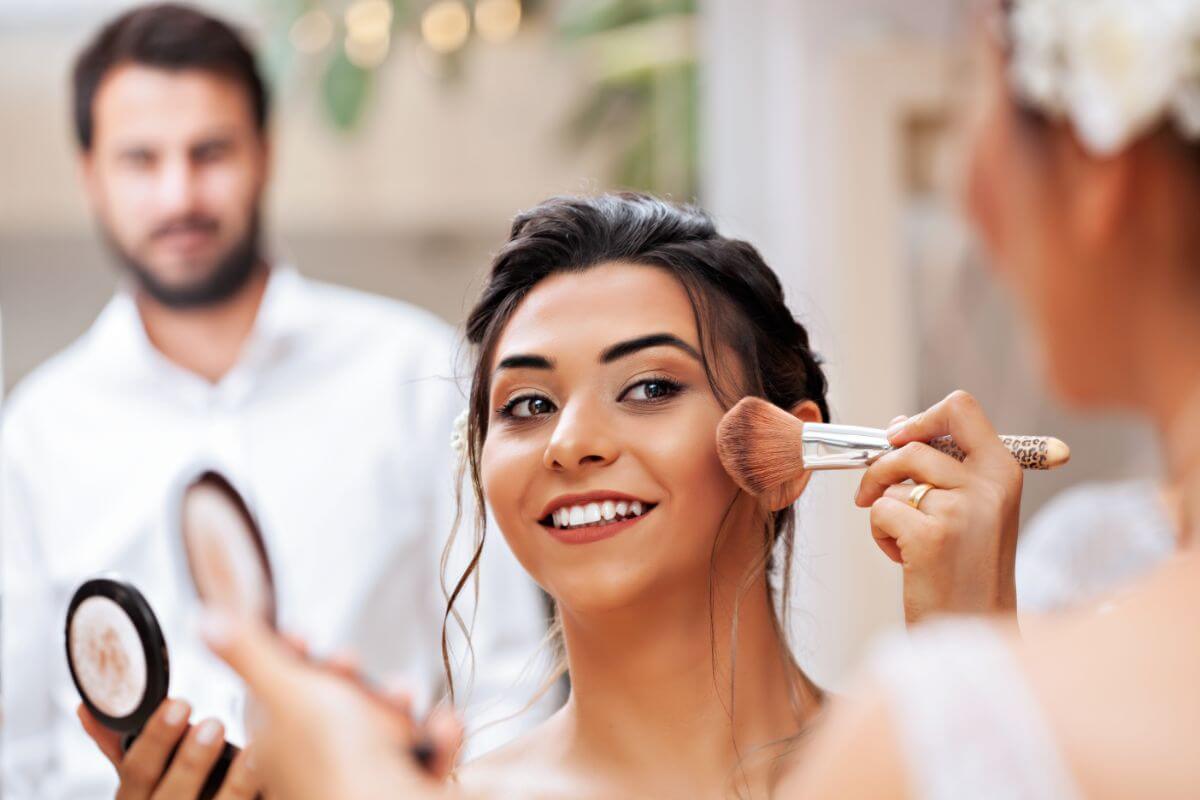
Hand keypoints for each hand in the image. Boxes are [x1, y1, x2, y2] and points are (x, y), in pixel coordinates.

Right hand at [78, 700, 257, 799]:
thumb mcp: (139, 783)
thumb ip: (117, 749)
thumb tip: (86, 708)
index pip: (135, 775)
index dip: (154, 742)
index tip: (178, 705)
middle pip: (169, 798)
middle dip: (190, 762)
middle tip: (213, 724)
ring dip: (232, 782)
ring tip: (251, 747)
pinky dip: (251, 791)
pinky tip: (264, 766)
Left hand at [202, 610, 462, 799]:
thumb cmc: (338, 764)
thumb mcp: (289, 693)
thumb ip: (253, 654)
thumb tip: (204, 620)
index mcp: (279, 740)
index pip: (277, 690)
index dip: (291, 657)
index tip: (299, 636)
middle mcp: (316, 761)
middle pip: (335, 704)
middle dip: (352, 678)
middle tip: (349, 661)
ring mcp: (359, 776)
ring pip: (383, 726)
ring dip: (399, 705)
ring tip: (404, 694)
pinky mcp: (401, 785)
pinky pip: (422, 753)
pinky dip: (437, 738)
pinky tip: (442, 727)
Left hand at [854, 390, 1021, 624]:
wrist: (974, 629)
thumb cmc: (966, 568)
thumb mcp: (972, 509)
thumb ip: (942, 466)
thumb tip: (898, 426)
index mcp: (1003, 471)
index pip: (959, 407)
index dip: (919, 417)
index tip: (897, 439)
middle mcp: (988, 486)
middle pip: (910, 445)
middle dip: (880, 470)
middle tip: (873, 496)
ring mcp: (962, 510)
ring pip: (892, 483)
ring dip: (885, 510)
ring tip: (907, 542)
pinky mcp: (931, 537)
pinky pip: (881, 511)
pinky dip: (881, 534)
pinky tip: (904, 559)